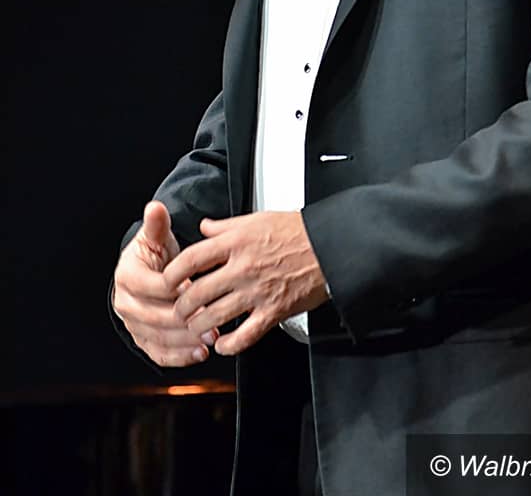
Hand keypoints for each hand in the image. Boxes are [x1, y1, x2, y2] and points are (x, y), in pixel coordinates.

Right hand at [112, 200, 218, 366]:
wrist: (149, 269)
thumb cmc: (155, 252)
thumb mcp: (157, 236)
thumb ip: (157, 224)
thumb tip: (155, 207)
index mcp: (127, 276)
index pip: (154, 286)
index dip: (177, 290)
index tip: (197, 291)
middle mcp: (124, 303)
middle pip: (155, 317)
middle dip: (184, 322)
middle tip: (210, 322)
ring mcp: (132, 323)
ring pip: (157, 338)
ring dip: (184, 342)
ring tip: (210, 340)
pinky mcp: (142, 338)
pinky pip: (158, 353)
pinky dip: (178, 357)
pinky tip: (198, 354)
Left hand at [163, 211, 327, 355]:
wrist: (329, 245)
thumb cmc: (296, 231)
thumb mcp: (257, 219)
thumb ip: (226, 226)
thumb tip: (204, 227)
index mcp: (236, 242)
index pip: (190, 260)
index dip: (171, 275)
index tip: (167, 282)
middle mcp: (242, 267)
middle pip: (196, 293)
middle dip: (181, 307)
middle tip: (180, 311)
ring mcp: (257, 291)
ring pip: (214, 317)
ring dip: (199, 327)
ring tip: (197, 327)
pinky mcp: (273, 311)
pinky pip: (244, 335)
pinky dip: (229, 345)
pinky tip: (223, 344)